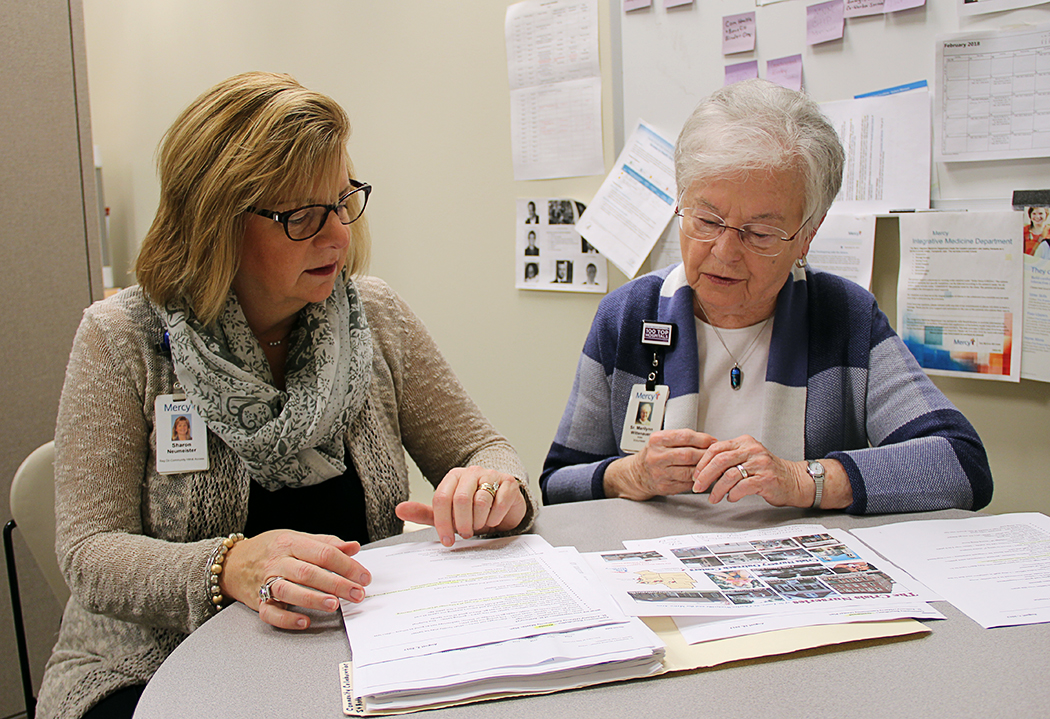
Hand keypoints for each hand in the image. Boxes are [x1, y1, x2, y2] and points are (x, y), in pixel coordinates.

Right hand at [221, 530, 371, 629]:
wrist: (232, 563)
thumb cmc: (269, 549)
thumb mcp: (296, 538)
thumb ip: (325, 543)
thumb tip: (353, 547)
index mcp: (291, 543)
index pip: (323, 553)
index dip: (346, 565)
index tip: (363, 577)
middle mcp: (278, 562)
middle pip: (309, 572)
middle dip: (336, 584)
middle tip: (357, 593)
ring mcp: (266, 582)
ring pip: (290, 590)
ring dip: (313, 598)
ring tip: (334, 605)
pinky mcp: (257, 601)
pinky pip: (270, 612)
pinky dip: (287, 619)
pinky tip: (304, 621)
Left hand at [396, 466, 525, 546]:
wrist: (504, 505)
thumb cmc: (473, 510)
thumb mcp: (448, 514)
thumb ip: (425, 513)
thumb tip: (399, 510)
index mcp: (453, 477)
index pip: (441, 498)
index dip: (442, 523)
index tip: (447, 540)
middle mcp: (471, 472)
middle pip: (460, 499)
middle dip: (462, 523)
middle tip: (466, 533)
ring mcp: (491, 475)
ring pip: (480, 502)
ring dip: (479, 521)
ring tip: (479, 525)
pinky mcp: (509, 483)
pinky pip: (499, 503)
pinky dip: (495, 518)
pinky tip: (493, 519)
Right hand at [604, 429, 715, 500]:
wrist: (636, 474)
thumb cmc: (654, 455)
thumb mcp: (662, 441)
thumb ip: (683, 439)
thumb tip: (710, 441)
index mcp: (657, 440)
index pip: (685, 436)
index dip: (703, 439)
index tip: (713, 441)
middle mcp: (656, 456)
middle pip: (688, 454)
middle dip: (705, 455)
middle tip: (715, 455)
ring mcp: (660, 473)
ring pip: (689, 471)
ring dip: (703, 469)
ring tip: (710, 466)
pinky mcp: (665, 486)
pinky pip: (687, 483)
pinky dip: (697, 480)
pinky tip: (700, 476)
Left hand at [691, 435, 810, 506]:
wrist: (794, 481)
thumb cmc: (767, 472)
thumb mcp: (747, 458)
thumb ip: (729, 459)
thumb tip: (702, 469)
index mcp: (744, 442)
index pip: (716, 448)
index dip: (702, 462)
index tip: (696, 474)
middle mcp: (752, 450)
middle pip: (720, 460)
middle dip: (705, 475)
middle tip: (698, 486)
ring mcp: (760, 464)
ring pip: (730, 475)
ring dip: (717, 489)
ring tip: (713, 497)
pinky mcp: (766, 479)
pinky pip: (742, 487)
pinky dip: (733, 494)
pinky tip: (731, 498)